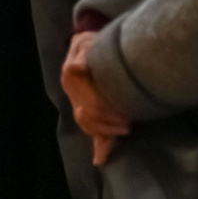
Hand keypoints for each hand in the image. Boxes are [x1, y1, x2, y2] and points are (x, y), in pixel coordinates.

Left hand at [60, 30, 131, 163]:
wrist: (103, 36)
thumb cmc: (110, 73)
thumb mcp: (108, 102)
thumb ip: (103, 132)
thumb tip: (98, 161)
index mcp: (77, 97)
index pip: (85, 121)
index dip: (103, 130)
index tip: (124, 132)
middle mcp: (71, 84)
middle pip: (85, 109)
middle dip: (108, 120)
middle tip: (126, 123)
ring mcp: (72, 66)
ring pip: (83, 92)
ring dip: (103, 104)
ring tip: (123, 108)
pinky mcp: (78, 49)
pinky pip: (79, 69)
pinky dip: (93, 76)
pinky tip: (112, 82)